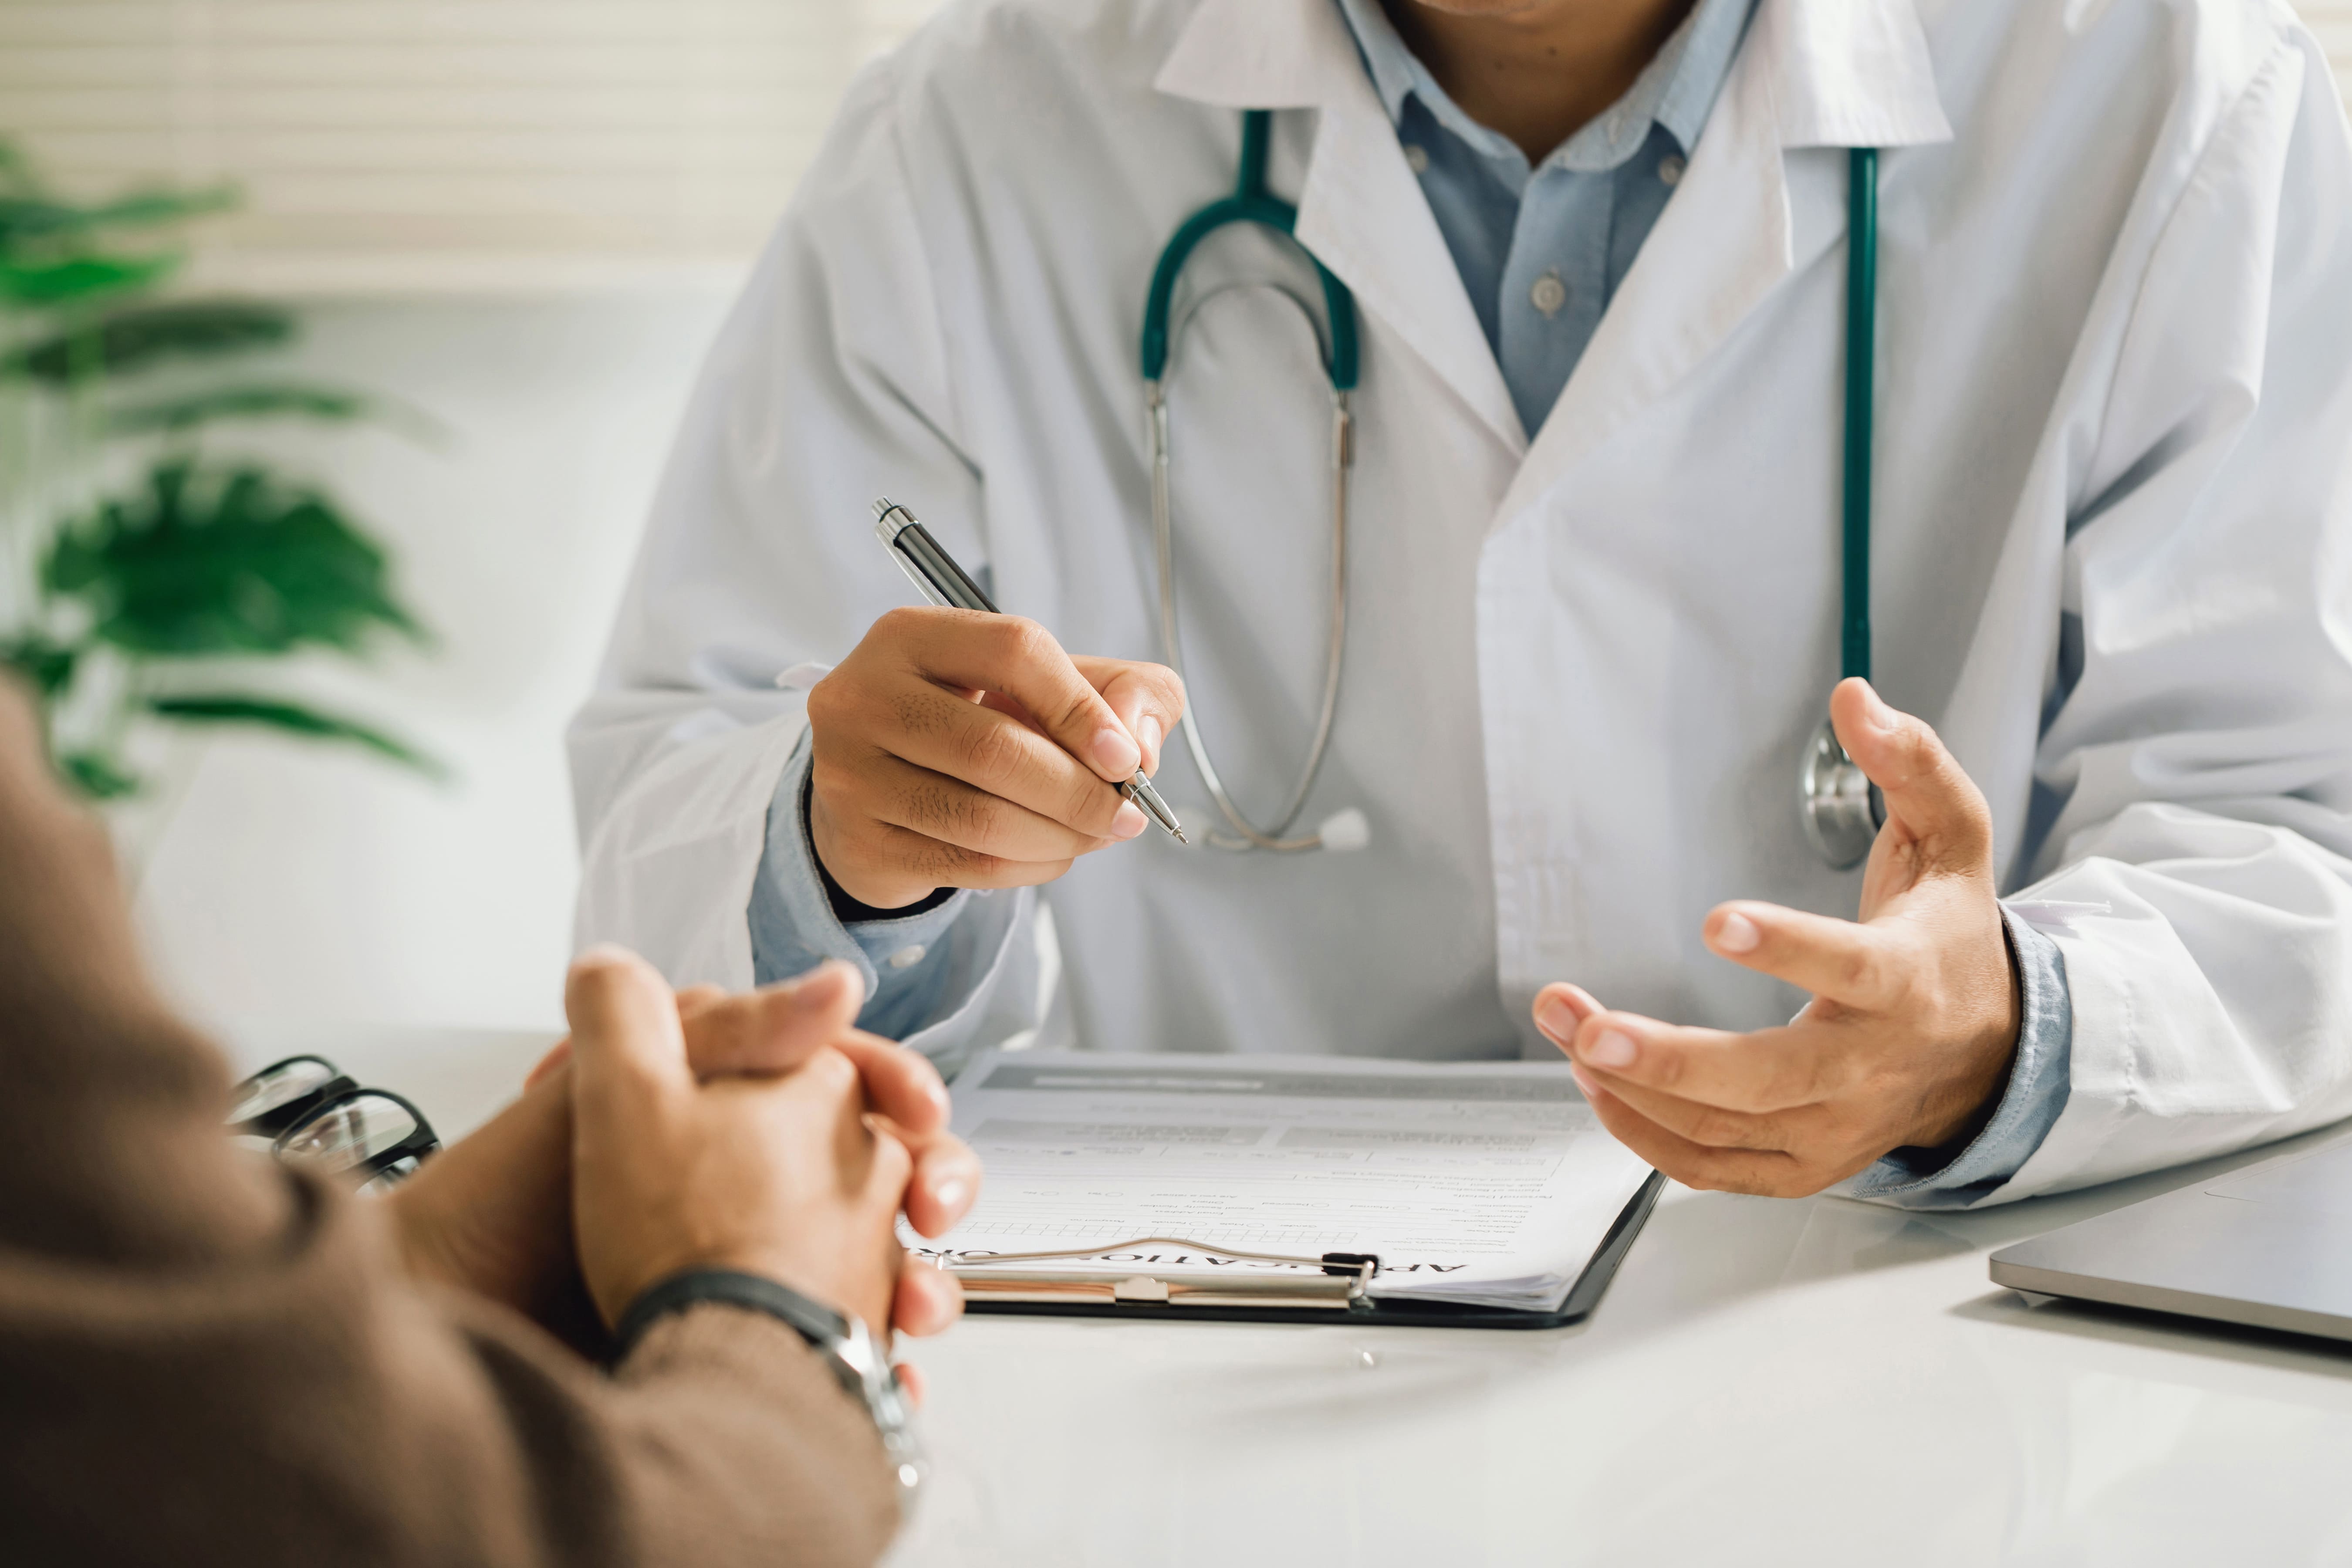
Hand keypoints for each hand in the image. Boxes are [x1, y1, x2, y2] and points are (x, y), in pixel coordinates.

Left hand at [391, 960, 977, 1343]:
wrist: (458, 1319)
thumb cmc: (510, 1203)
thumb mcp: (619, 1086)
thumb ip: (729, 1025)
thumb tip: (838, 983)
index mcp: (720, 1106)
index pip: (846, 1078)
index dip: (895, 1086)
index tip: (920, 1112)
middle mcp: (744, 1180)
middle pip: (884, 1168)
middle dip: (935, 1180)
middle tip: (934, 1204)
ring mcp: (749, 1262)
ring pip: (882, 1260)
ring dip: (923, 1279)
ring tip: (917, 1301)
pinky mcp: (744, 1341)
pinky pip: (844, 1351)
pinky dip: (882, 1365)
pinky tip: (893, 1370)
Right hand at [807, 605, 1184, 908]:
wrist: (876, 785)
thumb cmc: (975, 720)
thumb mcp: (1049, 684)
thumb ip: (1122, 691)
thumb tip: (1138, 747)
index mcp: (910, 636)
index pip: (1013, 650)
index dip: (1081, 706)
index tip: (1124, 755)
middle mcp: (865, 698)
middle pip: (994, 748)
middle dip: (1079, 791)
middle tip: (1125, 813)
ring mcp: (852, 775)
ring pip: (983, 818)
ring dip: (1062, 836)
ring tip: (1096, 833)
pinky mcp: (861, 844)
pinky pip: (968, 866)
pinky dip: (1031, 867)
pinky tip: (1053, 853)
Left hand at [1532, 679, 2019, 1196]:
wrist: (1987, 1054)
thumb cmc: (1950, 942)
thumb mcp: (1952, 839)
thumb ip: (1910, 764)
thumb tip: (1856, 698)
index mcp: (1908, 984)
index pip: (1852, 969)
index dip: (1787, 948)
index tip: (1717, 919)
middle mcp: (1870, 1067)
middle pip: (1768, 1079)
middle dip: (1669, 1059)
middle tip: (1588, 1025)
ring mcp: (1836, 1127)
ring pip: (1724, 1128)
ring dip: (1632, 1087)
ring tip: (1567, 1027)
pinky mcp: (1804, 1164)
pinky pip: (1714, 1168)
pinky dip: (1648, 1136)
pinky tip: (1597, 1085)